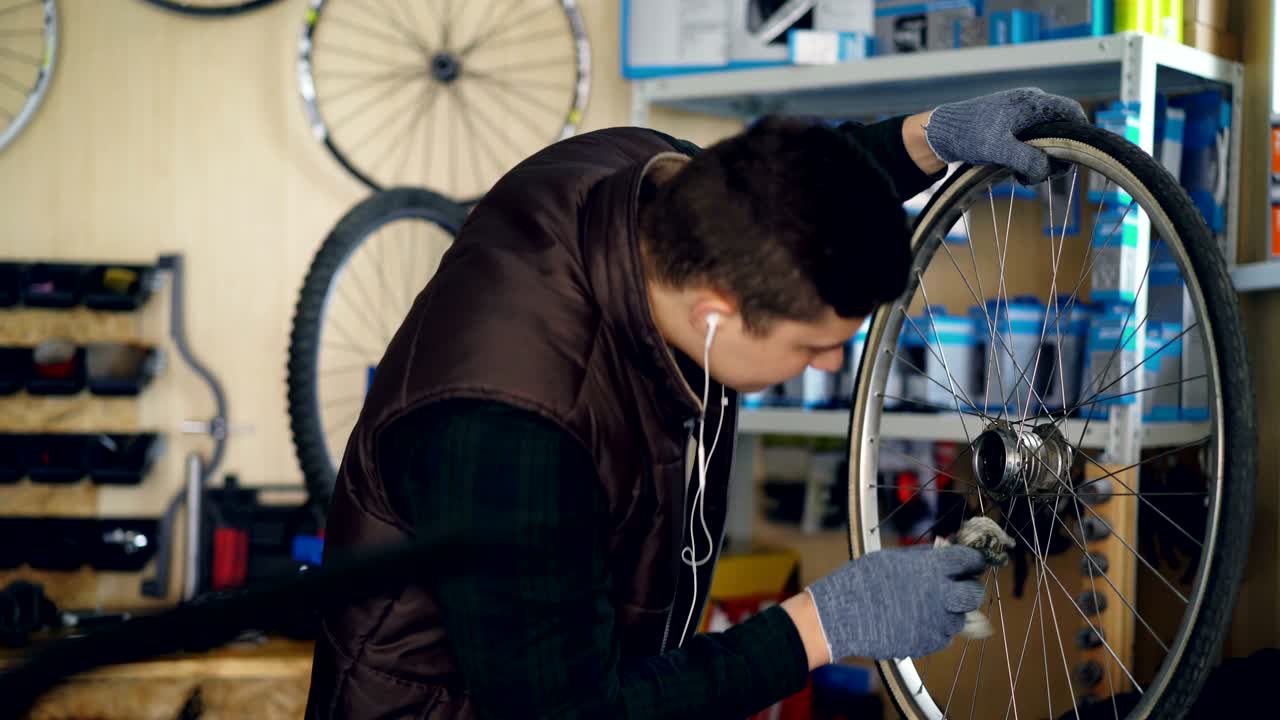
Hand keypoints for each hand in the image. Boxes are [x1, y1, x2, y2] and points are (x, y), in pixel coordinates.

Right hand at [804, 545, 986, 661]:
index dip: (972, 560)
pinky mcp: (928, 643)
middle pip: (975, 593)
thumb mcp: (892, 558)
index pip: (968, 559)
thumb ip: (922, 557)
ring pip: (960, 618)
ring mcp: (936, 622)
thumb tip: (943, 551)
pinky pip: (943, 636)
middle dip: (969, 589)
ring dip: (951, 612)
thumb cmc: (862, 581)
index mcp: (932, 568)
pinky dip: (936, 629)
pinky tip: (917, 621)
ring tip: (929, 607)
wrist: (841, 616)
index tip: (971, 562)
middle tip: (957, 587)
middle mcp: (941, 595)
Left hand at [923, 87, 1087, 184]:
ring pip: (1045, 141)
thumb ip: (1027, 158)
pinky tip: (1015, 172)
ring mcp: (1021, 118)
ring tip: (1022, 175)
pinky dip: (1028, 160)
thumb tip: (1049, 170)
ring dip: (1040, 161)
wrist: (941, 133)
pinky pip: (1031, 145)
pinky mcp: (1012, 130)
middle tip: (1044, 175)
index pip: (1070, 110)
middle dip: (1056, 155)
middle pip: (1061, 130)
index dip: (1080, 131)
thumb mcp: (999, 148)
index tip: (1078, 154)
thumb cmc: (969, 134)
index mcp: (1031, 102)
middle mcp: (1030, 106)